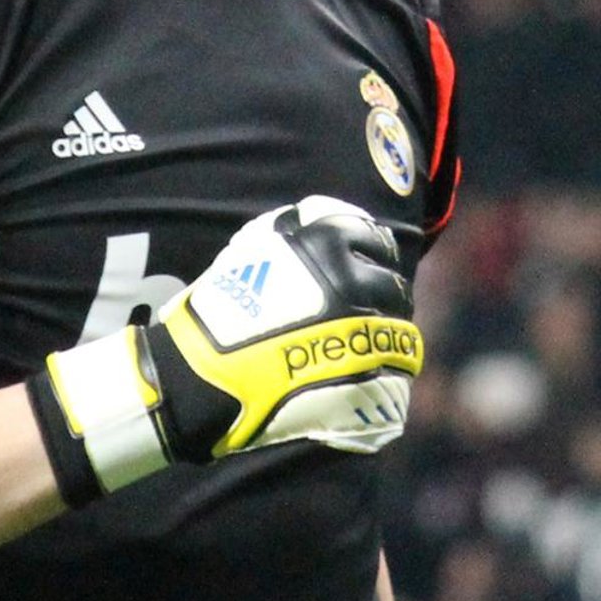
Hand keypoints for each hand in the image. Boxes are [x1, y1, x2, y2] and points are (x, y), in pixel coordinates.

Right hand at [30, 196, 422, 503]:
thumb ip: (297, 230)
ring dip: (387, 339)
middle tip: (364, 314)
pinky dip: (385, 378)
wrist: (201, 377)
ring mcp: (364, 333)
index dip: (373, 254)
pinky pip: (395, 377)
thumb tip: (327, 219)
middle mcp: (354, 282)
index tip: (367, 268)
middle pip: (393, 286)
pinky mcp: (367, 380)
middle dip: (383, 298)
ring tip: (364, 350)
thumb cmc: (220, 313)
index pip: (376, 239)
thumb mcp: (254, 248)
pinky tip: (365, 380)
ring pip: (400, 333)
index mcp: (328, 243)